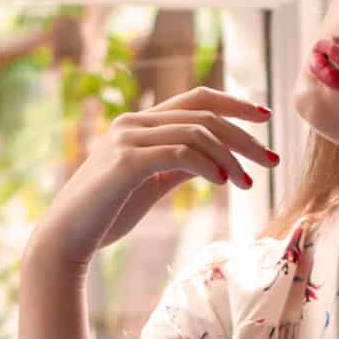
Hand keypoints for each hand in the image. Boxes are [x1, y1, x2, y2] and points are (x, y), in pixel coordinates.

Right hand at [25, 86, 275, 272]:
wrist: (66, 238)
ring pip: (197, 132)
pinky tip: (222, 183)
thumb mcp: (150, 185)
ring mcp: (127, 138)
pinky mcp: (125, 162)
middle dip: (245, 136)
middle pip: (205, 114)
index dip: (235, 104)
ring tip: (248, 183)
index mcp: (140, 123)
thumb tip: (213, 162)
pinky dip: (207, 165)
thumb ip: (177, 167)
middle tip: (271, 160)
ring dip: (231, 157)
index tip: (265, 119)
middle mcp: (133, 122)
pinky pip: (179, 153)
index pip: (197, 99)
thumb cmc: (106, 215)